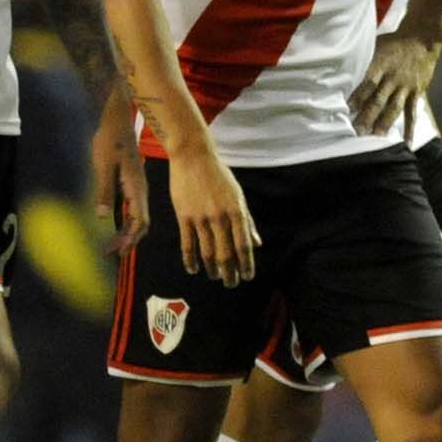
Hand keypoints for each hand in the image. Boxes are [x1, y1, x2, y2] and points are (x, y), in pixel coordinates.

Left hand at [93, 88, 146, 255]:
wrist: (117, 121)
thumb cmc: (109, 140)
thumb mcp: (103, 166)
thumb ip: (104, 191)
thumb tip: (103, 217)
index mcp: (136, 187)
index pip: (140, 219)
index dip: (131, 237)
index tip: (121, 251)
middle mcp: (140, 190)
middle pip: (140, 222)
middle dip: (129, 240)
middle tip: (114, 254)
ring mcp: (136, 187)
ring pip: (136, 216)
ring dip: (126, 232)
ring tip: (113, 246)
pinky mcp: (131, 183)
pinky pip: (132, 208)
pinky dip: (125, 221)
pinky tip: (115, 226)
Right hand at [166, 135, 254, 282]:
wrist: (193, 158)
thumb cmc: (219, 176)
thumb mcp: (238, 196)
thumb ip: (247, 221)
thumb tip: (257, 244)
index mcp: (237, 211)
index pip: (244, 245)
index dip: (247, 264)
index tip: (248, 277)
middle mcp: (220, 217)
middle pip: (226, 253)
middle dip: (230, 272)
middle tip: (232, 284)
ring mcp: (201, 218)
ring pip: (207, 252)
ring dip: (212, 269)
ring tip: (216, 277)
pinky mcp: (184, 217)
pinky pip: (187, 244)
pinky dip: (190, 260)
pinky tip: (194, 270)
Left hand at [349, 28, 441, 135]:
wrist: (422, 40)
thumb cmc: (393, 44)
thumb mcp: (376, 45)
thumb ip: (363, 61)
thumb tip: (339, 72)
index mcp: (381, 63)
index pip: (367, 82)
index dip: (357, 96)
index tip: (346, 109)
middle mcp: (393, 77)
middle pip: (379, 98)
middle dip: (368, 115)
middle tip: (357, 130)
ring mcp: (405, 86)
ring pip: (394, 107)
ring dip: (385, 123)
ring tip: (376, 137)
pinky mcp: (416, 93)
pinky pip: (413, 112)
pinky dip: (410, 128)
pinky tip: (407, 142)